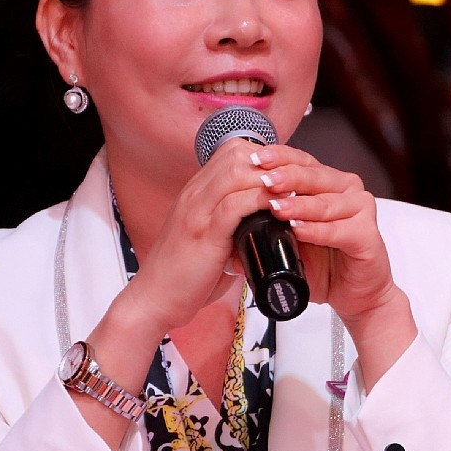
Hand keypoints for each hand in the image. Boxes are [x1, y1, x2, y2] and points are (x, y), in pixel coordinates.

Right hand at [119, 137, 277, 334]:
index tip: (285, 174)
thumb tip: (263, 223)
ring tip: (293, 193)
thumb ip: (231, 225)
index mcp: (196, 192)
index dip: (264, 156)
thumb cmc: (184, 274)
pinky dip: (260, 203)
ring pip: (236, 172)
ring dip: (270, 180)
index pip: (231, 151)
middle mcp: (194, 194)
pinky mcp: (203, 233)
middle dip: (272, 163)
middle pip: (236, 153)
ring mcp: (197, 211)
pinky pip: (235, 205)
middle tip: (295, 181)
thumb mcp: (209, 238)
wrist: (155, 299)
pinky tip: (278, 211)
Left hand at [247, 143, 417, 386]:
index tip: (254, 158)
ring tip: (275, 207)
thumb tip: (230, 210)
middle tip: (264, 180)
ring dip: (299, 205)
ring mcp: (361, 210)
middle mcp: (347, 189)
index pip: (300, 161)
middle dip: (286, 177)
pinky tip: (299, 230)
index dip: (278, 158)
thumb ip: (269, 219)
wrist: (352, 294)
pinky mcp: (369, 235)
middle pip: (314, 176)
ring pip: (326, 202)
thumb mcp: (288, 237)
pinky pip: (340, 230)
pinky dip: (318, 231)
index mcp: (327, 182)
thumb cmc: (321, 263)